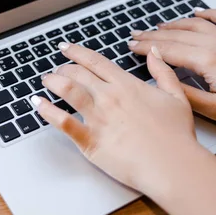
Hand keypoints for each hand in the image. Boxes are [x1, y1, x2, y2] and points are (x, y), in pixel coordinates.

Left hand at [31, 42, 201, 195]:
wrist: (172, 165)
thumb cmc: (176, 136)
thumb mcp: (176, 96)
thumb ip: (163, 71)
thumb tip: (154, 53)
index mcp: (127, 85)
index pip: (95, 61)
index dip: (77, 52)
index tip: (65, 48)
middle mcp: (109, 97)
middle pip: (78, 73)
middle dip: (63, 69)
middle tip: (56, 71)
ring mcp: (98, 118)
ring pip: (67, 90)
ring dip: (52, 82)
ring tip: (45, 81)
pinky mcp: (90, 141)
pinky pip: (63, 122)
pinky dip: (47, 111)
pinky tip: (38, 105)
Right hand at [128, 8, 215, 124]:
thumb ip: (186, 95)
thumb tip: (163, 83)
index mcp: (206, 60)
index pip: (167, 51)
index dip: (145, 49)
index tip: (129, 48)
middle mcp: (215, 43)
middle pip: (176, 35)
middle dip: (151, 35)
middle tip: (134, 35)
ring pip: (193, 24)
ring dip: (172, 24)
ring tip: (156, 26)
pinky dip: (206, 13)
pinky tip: (198, 12)